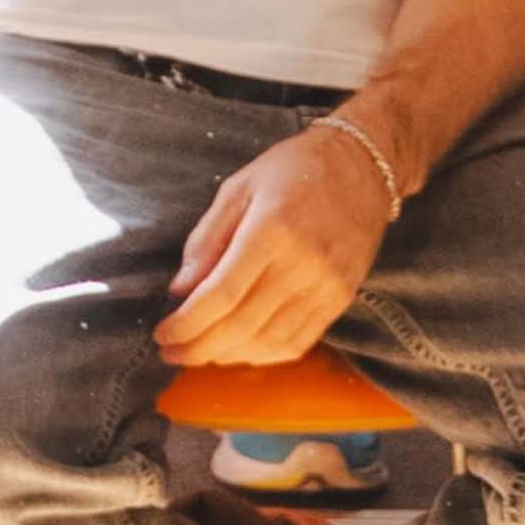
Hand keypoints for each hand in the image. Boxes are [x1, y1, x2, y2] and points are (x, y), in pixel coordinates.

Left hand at [157, 120, 396, 368]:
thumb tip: (180, 290)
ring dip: (228, 356)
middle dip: (198, 348)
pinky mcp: (341, 300)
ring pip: (270, 342)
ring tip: (197, 353)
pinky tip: (238, 350)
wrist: (362, 168)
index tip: (162, 334)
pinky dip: (263, 355)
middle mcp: (303, 265)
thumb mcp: (237, 188)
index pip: (222, 295)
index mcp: (271, 231)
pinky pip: (299, 342)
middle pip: (243, 326)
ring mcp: (327, 287)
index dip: (187, 323)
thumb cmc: (292, 171)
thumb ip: (206, 239)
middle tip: (170, 352)